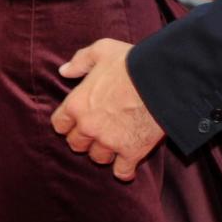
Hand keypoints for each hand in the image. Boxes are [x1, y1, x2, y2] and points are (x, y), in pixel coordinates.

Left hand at [52, 39, 164, 179]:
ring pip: (98, 158)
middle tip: (97, 131)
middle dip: (85, 139)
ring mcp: (109, 142)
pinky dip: (124, 170)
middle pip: (76, 144)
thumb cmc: (131, 62)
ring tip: (115, 143)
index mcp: (77, 104)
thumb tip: (64, 71)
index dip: (68, 122)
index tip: (77, 120)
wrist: (162, 78)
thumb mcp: (102, 50)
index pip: (59, 124)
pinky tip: (127, 165)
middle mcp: (88, 127)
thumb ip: (80, 60)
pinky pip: (122, 172)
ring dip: (105, 152)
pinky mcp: (131, 152)